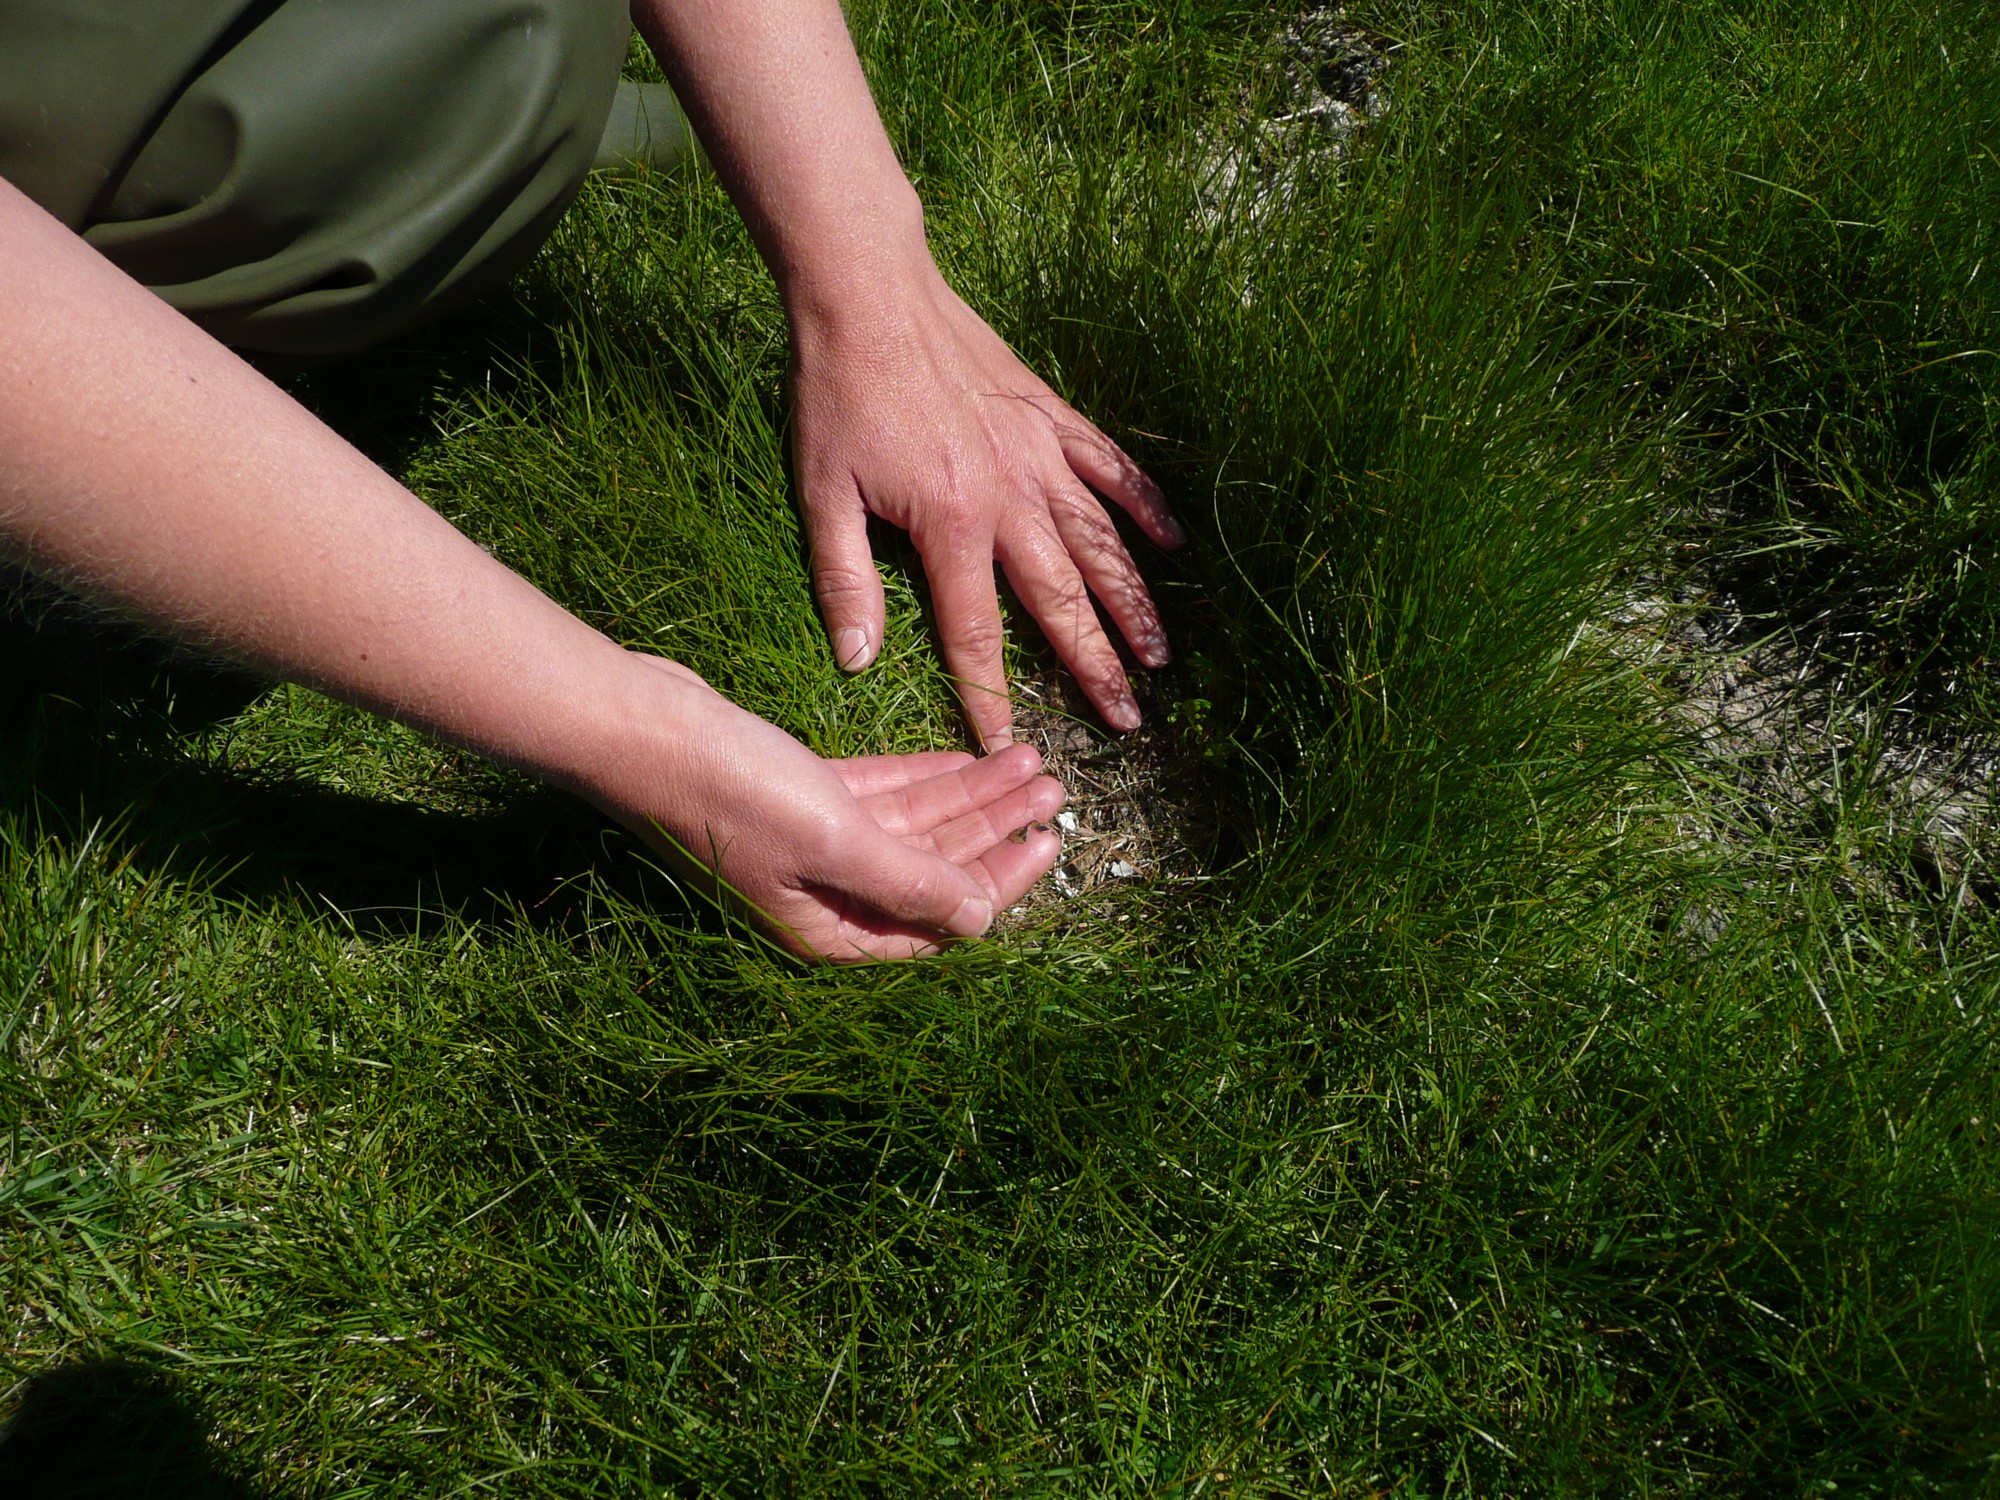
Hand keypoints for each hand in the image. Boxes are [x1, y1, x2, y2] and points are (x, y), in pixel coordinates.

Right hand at [592, 656, 1064, 959]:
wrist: (637, 725)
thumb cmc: (731, 788)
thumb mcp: (834, 838)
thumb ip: (909, 881)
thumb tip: (979, 922)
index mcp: (829, 925)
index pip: (937, 919)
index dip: (998, 885)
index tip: (1049, 845)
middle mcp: (824, 892)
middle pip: (932, 869)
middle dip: (994, 831)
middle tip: (1053, 792)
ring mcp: (809, 842)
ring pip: (910, 825)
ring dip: (968, 794)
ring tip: (1030, 763)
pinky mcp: (796, 793)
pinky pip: (878, 794)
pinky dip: (922, 777)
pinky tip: (966, 758)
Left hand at [789, 265, 1186, 748]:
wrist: (869, 293)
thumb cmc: (836, 396)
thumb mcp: (820, 494)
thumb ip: (844, 581)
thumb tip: (856, 661)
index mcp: (950, 525)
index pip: (975, 633)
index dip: (991, 694)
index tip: (1009, 741)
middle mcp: (1009, 497)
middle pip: (1061, 601)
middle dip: (1094, 666)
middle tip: (1127, 719)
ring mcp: (1039, 455)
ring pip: (1100, 544)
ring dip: (1133, 603)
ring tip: (1160, 654)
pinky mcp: (1052, 415)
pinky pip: (1112, 467)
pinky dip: (1144, 506)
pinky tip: (1173, 544)